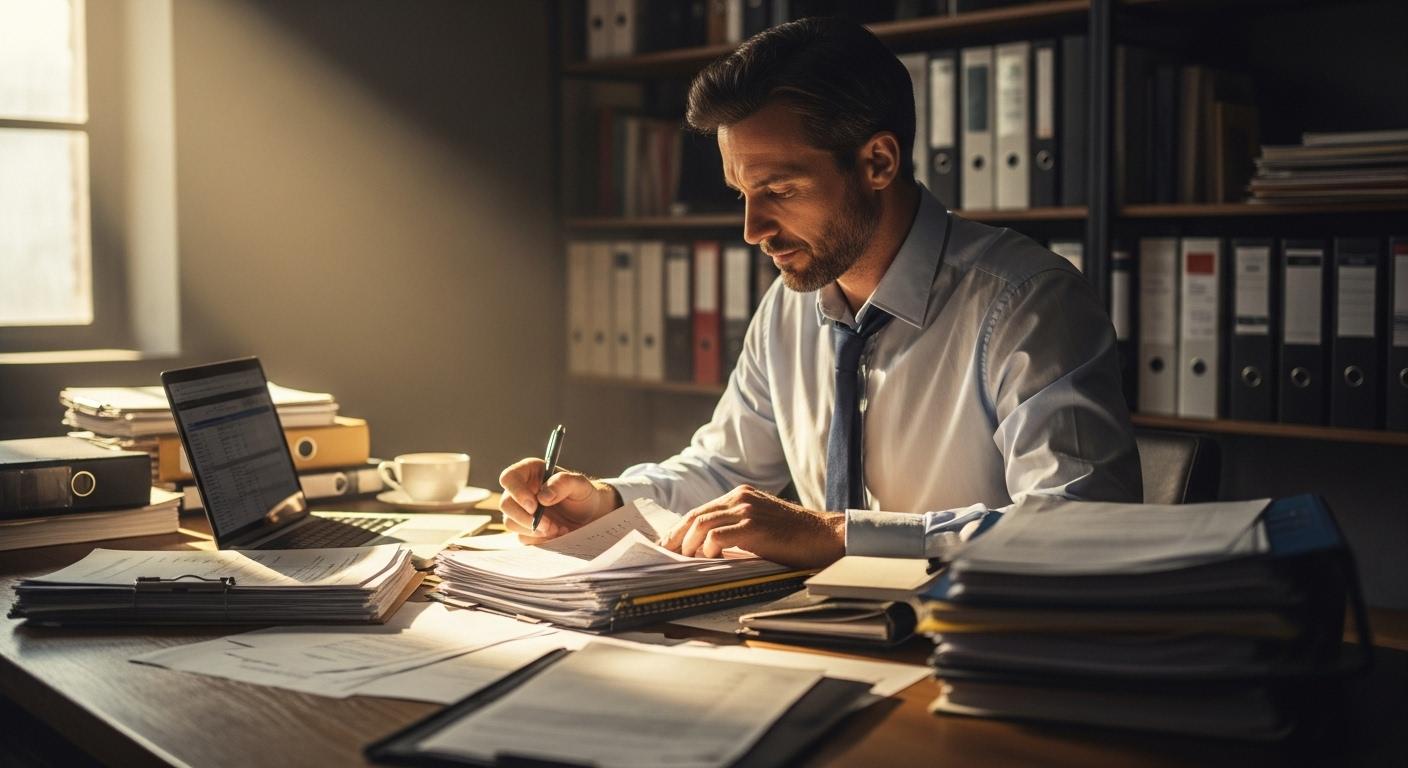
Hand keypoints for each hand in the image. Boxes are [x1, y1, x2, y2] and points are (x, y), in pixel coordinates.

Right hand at [498, 458, 619, 542]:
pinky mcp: (524, 528)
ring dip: (535, 530)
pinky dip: (539, 539)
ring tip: (558, 529)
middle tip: (549, 525)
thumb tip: (543, 496)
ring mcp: (520, 511)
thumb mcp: (579, 484)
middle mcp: (521, 490)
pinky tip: (555, 533)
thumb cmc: (583, 495)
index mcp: (530, 472)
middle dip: (527, 518)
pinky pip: (522, 537)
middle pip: (506, 504)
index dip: (517, 492)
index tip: (534, 506)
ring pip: (511, 522)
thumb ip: (563, 483)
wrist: (589, 516)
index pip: (509, 478)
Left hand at [659, 485, 844, 568]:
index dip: (680, 529)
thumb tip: (707, 549)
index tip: (668, 545)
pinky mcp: (754, 526)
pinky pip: (718, 536)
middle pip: (695, 515)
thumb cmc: (796, 537)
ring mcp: (747, 509)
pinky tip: (708, 560)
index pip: (700, 510)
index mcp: (741, 495)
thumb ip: (737, 529)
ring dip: (689, 545)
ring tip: (684, 561)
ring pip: (702, 524)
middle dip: (676, 537)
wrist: (826, 535)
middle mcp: (741, 497)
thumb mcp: (762, 525)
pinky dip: (707, 549)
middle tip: (666, 556)